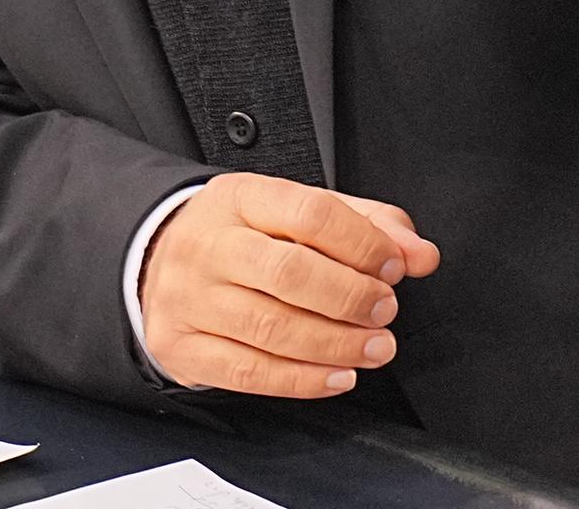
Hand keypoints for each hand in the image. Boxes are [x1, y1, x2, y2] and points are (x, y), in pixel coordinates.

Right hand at [138, 173, 439, 397]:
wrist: (158, 259)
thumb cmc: (241, 237)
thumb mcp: (295, 212)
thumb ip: (364, 224)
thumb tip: (419, 253)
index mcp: (239, 198)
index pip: (309, 213)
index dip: (362, 243)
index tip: (395, 266)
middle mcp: (208, 245)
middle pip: (289, 272)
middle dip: (351, 297)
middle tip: (385, 311)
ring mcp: (189, 297)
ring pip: (271, 328)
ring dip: (336, 345)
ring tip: (375, 347)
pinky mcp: (182, 345)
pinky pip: (248, 372)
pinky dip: (303, 380)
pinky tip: (338, 376)